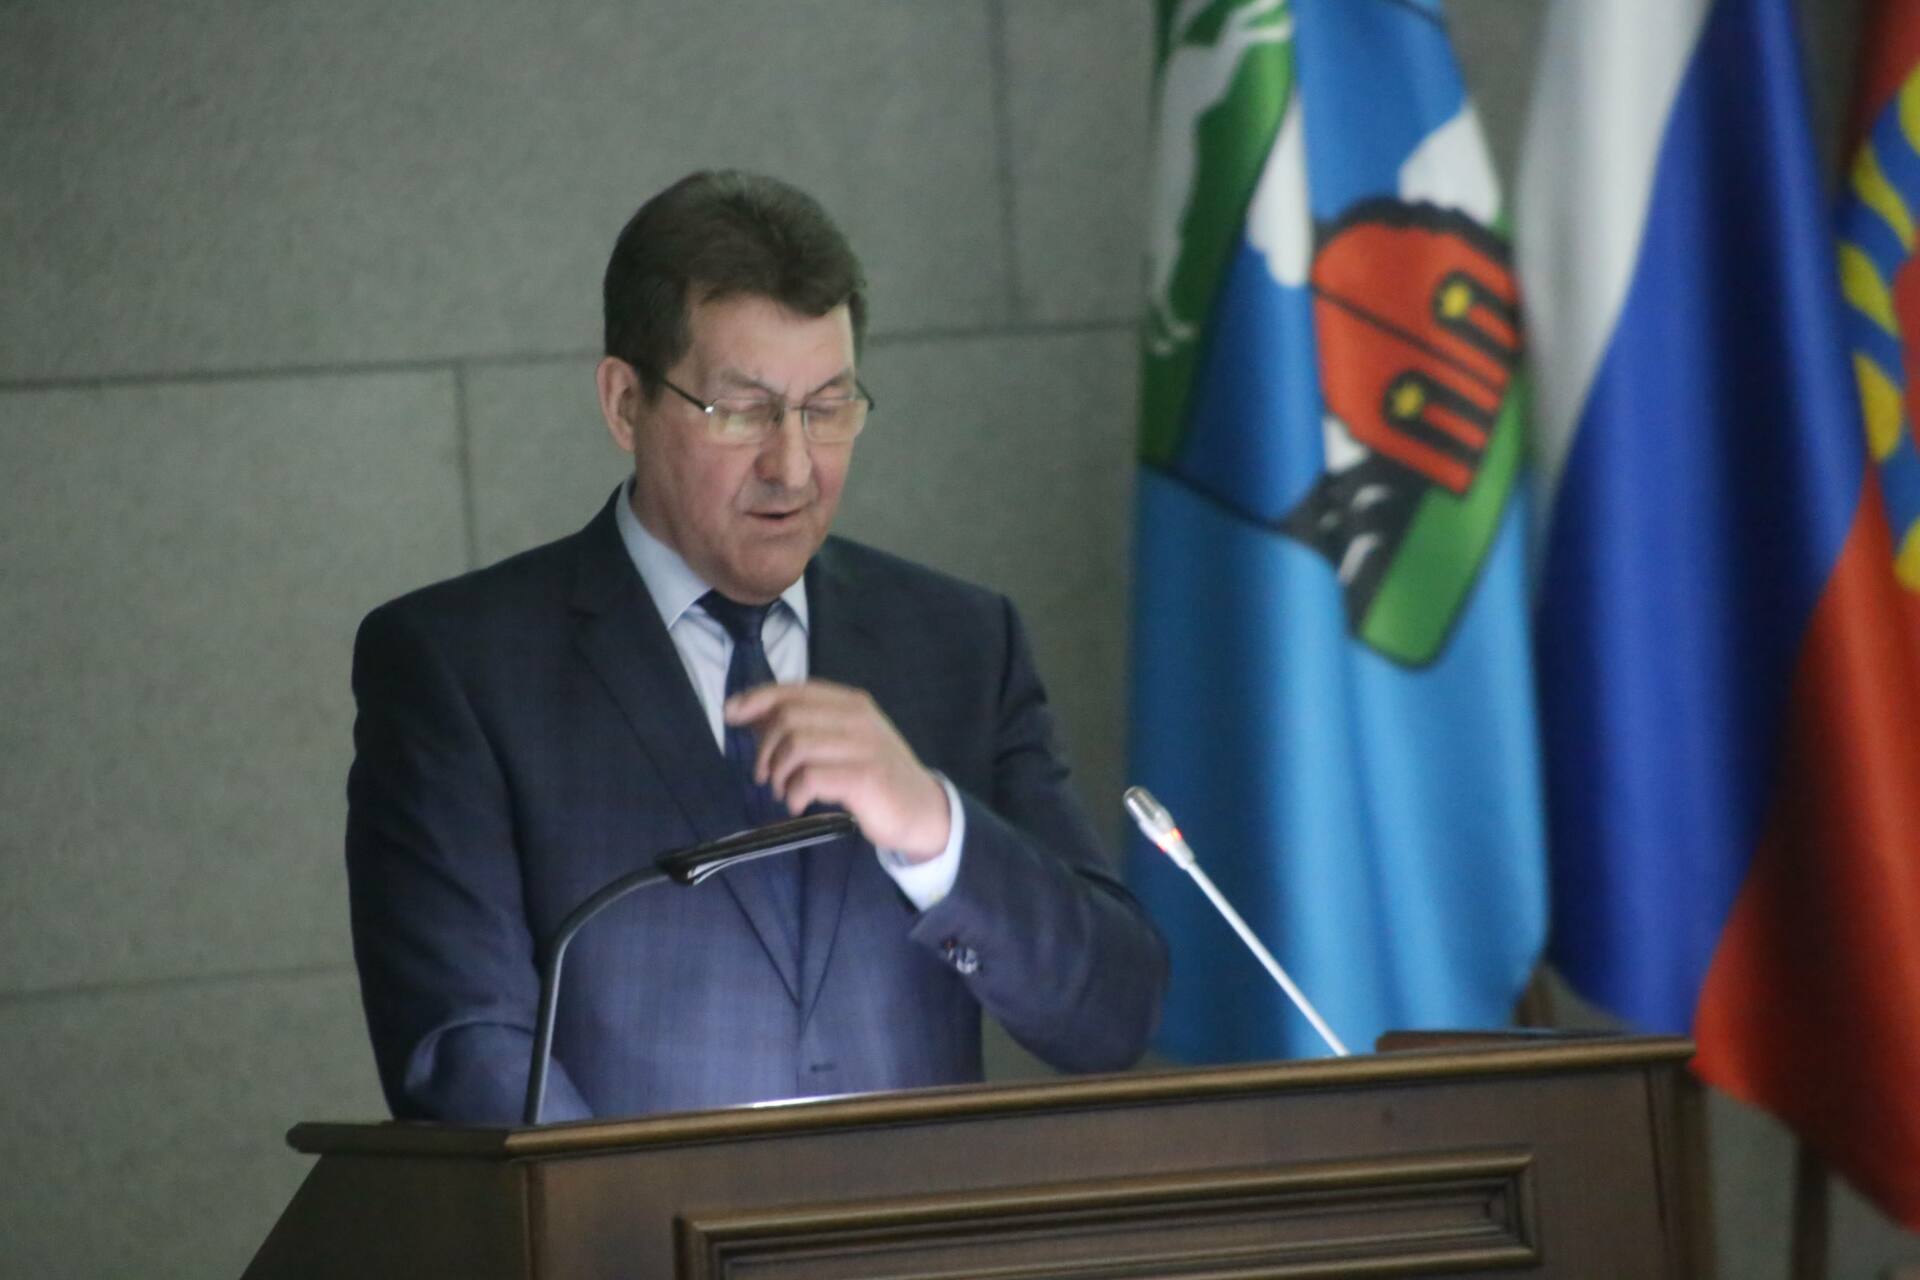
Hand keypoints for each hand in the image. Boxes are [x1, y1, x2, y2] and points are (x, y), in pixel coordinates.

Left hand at [723, 679, 950, 859]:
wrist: (922, 811)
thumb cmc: (874, 776)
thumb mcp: (842, 742)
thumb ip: (802, 726)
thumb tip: (749, 714)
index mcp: (851, 703)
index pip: (794, 690)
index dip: (757, 699)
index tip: (730, 714)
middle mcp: (858, 717)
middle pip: (788, 718)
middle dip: (765, 748)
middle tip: (766, 776)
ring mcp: (863, 746)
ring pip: (796, 746)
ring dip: (778, 774)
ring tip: (784, 792)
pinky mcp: (865, 777)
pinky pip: (811, 777)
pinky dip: (794, 793)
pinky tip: (798, 804)